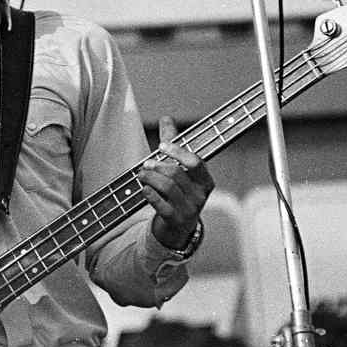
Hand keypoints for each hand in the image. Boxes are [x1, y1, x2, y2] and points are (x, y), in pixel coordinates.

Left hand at [140, 116, 215, 248]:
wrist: (179, 228)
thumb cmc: (179, 193)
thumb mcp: (180, 169)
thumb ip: (173, 144)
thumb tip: (166, 118)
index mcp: (205, 181)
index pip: (195, 162)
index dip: (177, 152)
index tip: (161, 146)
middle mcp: (200, 195)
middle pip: (176, 173)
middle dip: (157, 166)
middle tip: (145, 164)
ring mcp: (189, 209)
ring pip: (167, 187)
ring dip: (150, 178)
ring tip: (141, 174)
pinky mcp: (175, 221)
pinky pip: (161, 205)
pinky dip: (150, 194)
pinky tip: (143, 189)